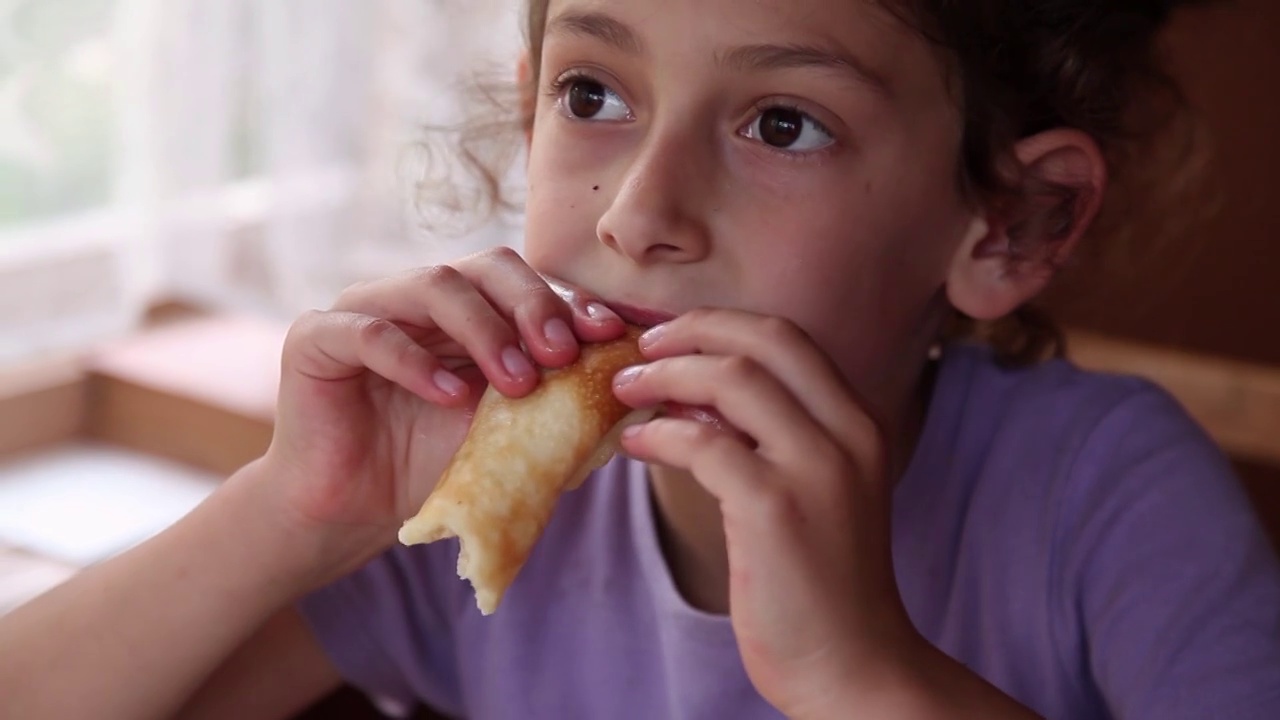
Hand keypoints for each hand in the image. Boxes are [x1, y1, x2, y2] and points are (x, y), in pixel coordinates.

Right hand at [260, 247, 624, 578]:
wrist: (353, 514)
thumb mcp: (508, 435)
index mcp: (465, 310)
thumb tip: (634, 401)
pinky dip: (416, 360)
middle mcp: (417, 298)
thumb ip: (558, 409)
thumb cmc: (431, 468)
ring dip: (486, 330)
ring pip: (434, 285)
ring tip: (518, 383)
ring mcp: (365, 310)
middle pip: (485, 267)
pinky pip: (371, 332)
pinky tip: (451, 396)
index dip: (567, 300)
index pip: (523, 281)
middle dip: (533, 305)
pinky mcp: (317, 338)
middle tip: (561, 355)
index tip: (606, 335)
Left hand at [612, 309, 922, 717]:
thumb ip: (772, 439)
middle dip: (692, 329)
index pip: (788, 338)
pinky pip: (702, 443)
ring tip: (624, 389)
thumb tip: (695, 396)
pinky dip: (658, 434)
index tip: (673, 336)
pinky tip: (634, 444)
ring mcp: (815, 467)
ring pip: (731, 378)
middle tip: (642, 346)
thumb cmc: (822, 584)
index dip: (722, 324)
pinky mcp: (774, 507)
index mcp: (858, 423)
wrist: (853, 665)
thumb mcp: (816, 492)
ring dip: (665, 374)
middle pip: (763, 338)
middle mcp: (847, 433)